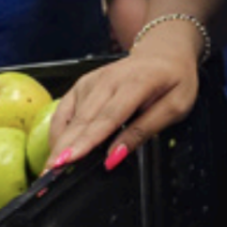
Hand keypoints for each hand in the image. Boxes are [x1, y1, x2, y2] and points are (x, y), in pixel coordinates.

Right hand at [47, 34, 199, 170]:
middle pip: (84, 119)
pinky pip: (64, 111)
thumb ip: (146, 129)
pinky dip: (58, 131)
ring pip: (71, 117)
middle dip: (66, 147)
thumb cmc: (174, 79)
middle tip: (51, 173)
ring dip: (59, 143)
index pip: (109, 116)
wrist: (165, 53)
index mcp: (137, 82)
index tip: (73, 159)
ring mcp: (93, 80)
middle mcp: (109, 79)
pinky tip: (56, 150)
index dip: (89, 139)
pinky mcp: (83, 84)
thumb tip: (115, 155)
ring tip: (50, 169)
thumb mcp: (176, 106)